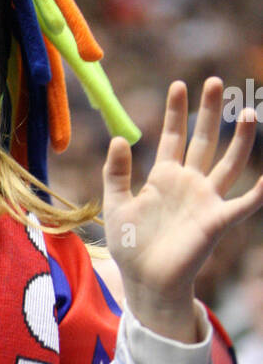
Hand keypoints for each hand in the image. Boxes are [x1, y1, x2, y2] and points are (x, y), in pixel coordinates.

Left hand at [102, 78, 262, 339]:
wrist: (145, 282)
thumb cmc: (130, 246)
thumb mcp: (116, 204)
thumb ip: (116, 172)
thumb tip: (119, 137)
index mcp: (164, 177)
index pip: (174, 137)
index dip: (176, 112)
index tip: (179, 85)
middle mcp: (189, 183)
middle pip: (204, 141)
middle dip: (209, 112)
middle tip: (215, 82)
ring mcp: (206, 200)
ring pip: (229, 162)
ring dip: (240, 139)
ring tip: (249, 112)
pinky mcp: (216, 221)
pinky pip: (244, 203)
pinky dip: (259, 190)